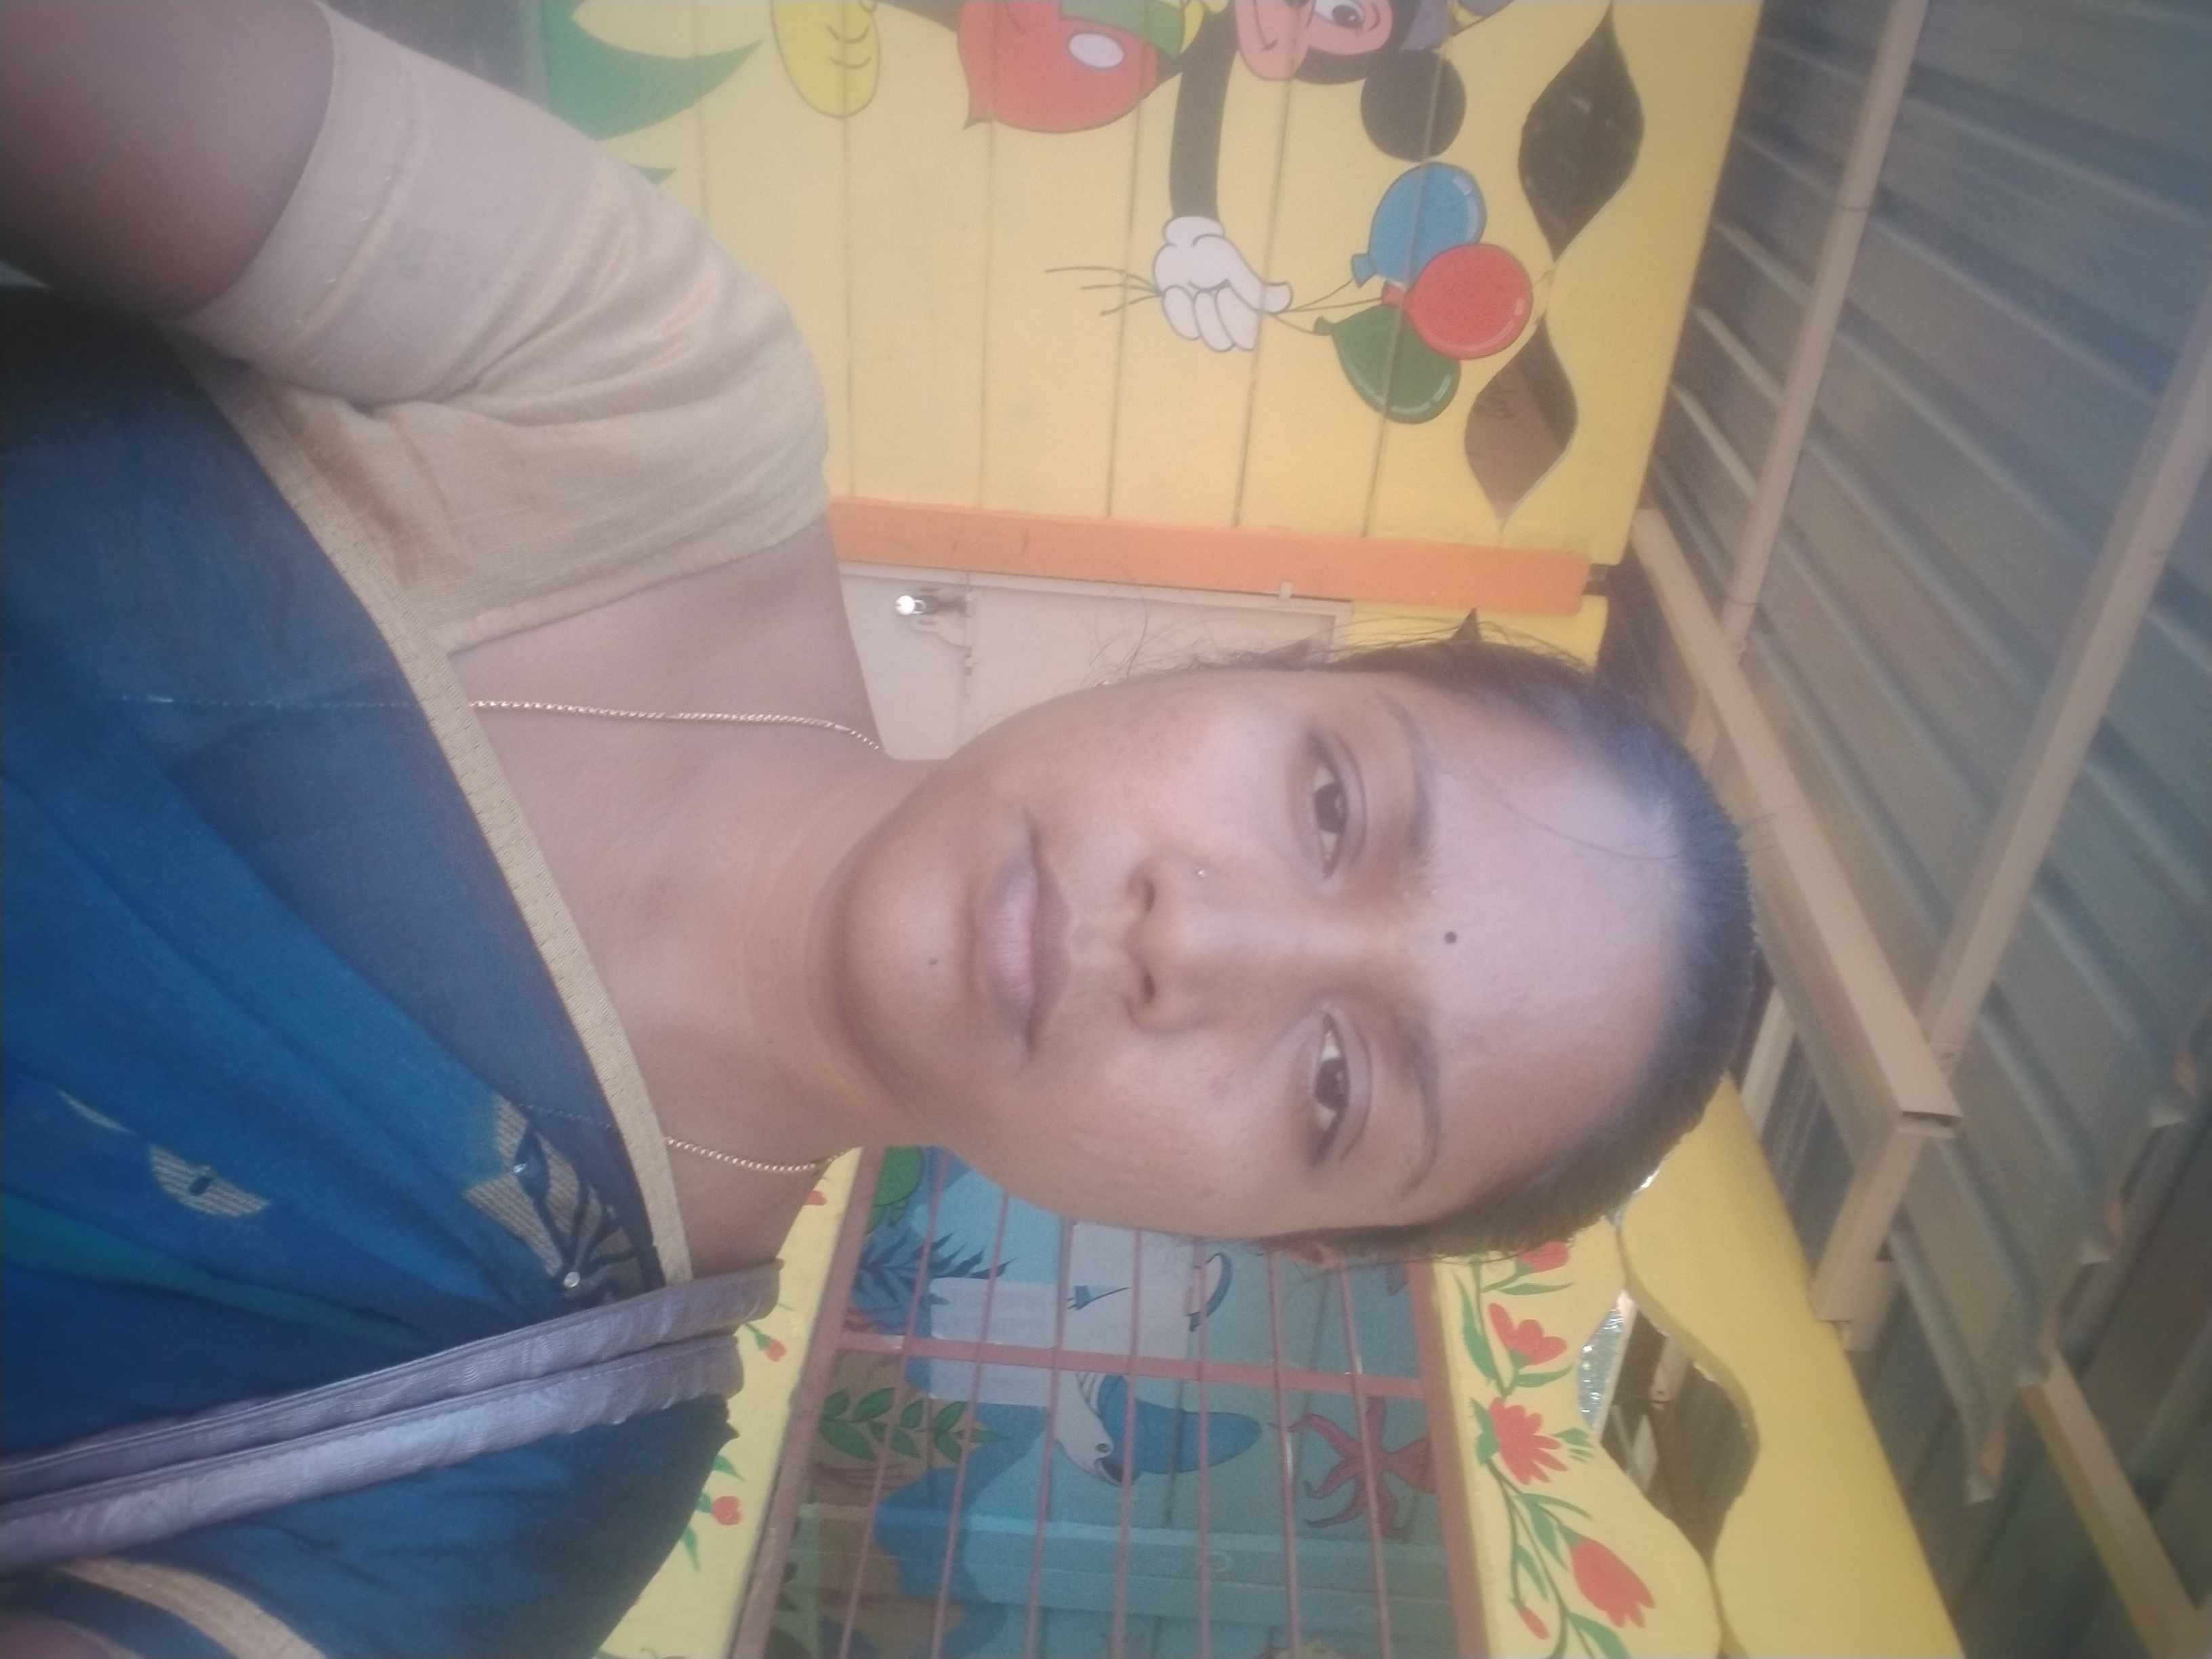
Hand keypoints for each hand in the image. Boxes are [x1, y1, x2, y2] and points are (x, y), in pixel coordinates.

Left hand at [1151, 216, 1291, 351]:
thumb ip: (1254, 288)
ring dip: (1200, 314)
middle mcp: (1228, 324)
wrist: (1183, 244)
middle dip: (1215, 317)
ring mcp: (1207, 326)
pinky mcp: (1187, 323)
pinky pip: (1186, 329)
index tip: (1224, 292)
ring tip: (1194, 290)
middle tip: (1208, 291)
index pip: (1247, 337)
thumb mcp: (1233, 268)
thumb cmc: (1212, 253)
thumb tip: (1286, 295)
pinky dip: (1180, 309)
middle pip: (1225, 342)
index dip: (1235, 318)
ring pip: (1207, 339)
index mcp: (1246, 312)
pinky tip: (1177, 290)